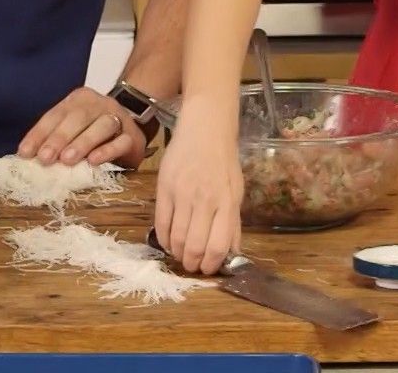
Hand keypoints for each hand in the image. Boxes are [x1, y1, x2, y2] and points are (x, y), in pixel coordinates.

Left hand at [19, 87, 145, 168]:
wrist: (132, 128)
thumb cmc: (93, 132)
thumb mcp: (72, 130)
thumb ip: (53, 139)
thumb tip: (28, 157)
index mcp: (79, 100)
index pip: (55, 115)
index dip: (39, 134)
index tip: (25, 153)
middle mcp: (99, 104)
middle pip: (78, 117)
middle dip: (59, 138)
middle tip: (45, 158)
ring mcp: (118, 118)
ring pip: (101, 126)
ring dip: (82, 142)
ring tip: (67, 160)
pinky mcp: (133, 136)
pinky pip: (121, 142)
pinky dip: (107, 151)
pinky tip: (94, 161)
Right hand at [153, 101, 243, 275]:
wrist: (205, 129)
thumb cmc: (224, 161)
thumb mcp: (236, 191)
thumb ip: (233, 223)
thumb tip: (232, 252)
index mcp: (226, 203)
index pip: (218, 245)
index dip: (212, 264)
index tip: (209, 269)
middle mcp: (205, 201)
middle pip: (194, 245)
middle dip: (192, 264)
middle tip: (192, 266)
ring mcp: (182, 194)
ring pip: (176, 237)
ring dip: (177, 254)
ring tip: (180, 256)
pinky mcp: (164, 188)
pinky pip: (160, 223)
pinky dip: (163, 239)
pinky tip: (168, 242)